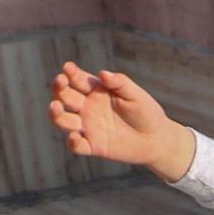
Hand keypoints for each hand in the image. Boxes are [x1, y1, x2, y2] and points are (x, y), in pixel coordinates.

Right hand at [50, 63, 195, 180]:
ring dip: (56, 114)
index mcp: (96, 91)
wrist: (157, 139)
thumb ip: (120, 83)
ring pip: (63, 120)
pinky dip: (73, 142)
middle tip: (61, 82)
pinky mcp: (93, 146)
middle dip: (59, 88)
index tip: (68, 68)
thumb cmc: (147, 113)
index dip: (70, 73)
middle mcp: (87, 107)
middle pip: (65, 97)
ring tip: (55, 106)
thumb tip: (103, 73)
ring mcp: (88, 127)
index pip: (77, 80)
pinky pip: (77, 146)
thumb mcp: (136, 95)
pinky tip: (75, 136)